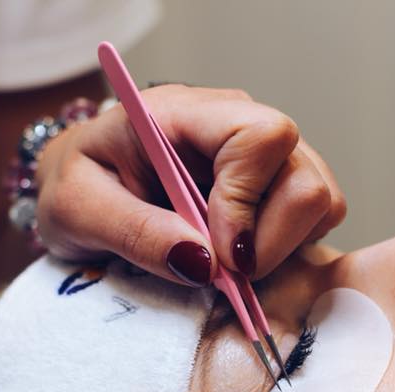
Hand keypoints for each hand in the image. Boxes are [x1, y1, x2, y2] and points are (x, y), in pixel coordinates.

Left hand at [34, 85, 345, 285]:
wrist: (80, 191)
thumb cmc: (74, 189)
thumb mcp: (75, 211)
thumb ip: (134, 232)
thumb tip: (204, 263)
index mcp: (185, 114)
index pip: (261, 136)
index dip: (248, 202)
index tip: (220, 254)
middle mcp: (237, 126)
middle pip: (306, 178)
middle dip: (271, 242)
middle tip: (224, 274)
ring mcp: (263, 158)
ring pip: (320, 201)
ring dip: (281, 249)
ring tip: (227, 266)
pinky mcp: (275, 189)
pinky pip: (314, 221)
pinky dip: (287, 251)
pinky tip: (240, 259)